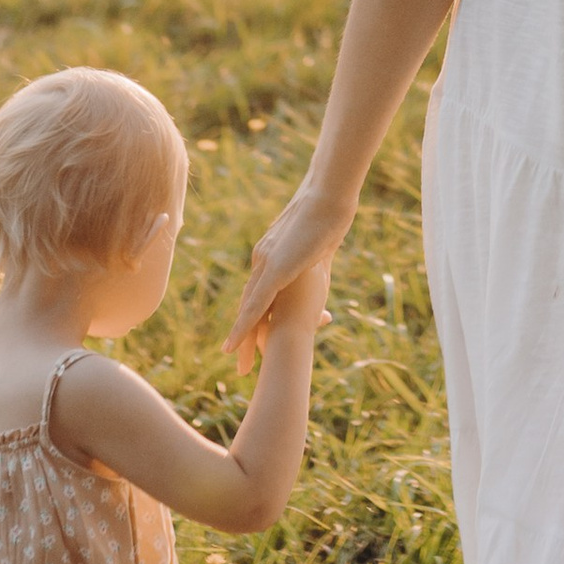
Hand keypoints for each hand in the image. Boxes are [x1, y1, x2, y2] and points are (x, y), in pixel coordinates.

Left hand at [229, 189, 345, 365]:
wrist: (328, 199)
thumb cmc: (329, 218)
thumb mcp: (318, 249)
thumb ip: (314, 265)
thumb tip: (320, 271)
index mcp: (271, 255)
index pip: (261, 294)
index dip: (258, 319)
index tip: (257, 341)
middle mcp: (262, 260)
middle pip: (249, 305)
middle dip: (245, 336)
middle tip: (242, 363)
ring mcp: (266, 264)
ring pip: (249, 309)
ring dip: (243, 338)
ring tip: (239, 364)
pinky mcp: (275, 270)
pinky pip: (256, 304)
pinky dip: (243, 326)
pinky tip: (234, 345)